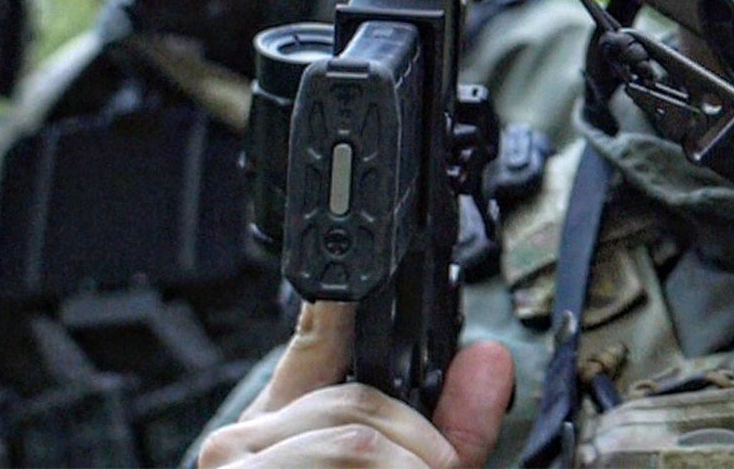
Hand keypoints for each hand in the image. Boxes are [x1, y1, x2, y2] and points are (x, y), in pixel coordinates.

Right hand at [198, 300, 513, 468]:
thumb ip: (447, 434)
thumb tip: (491, 360)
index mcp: (277, 428)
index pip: (314, 333)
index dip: (347, 302)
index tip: (371, 283)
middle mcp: (242, 442)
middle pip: (360, 402)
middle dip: (425, 446)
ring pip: (355, 436)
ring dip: (417, 468)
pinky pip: (350, 465)